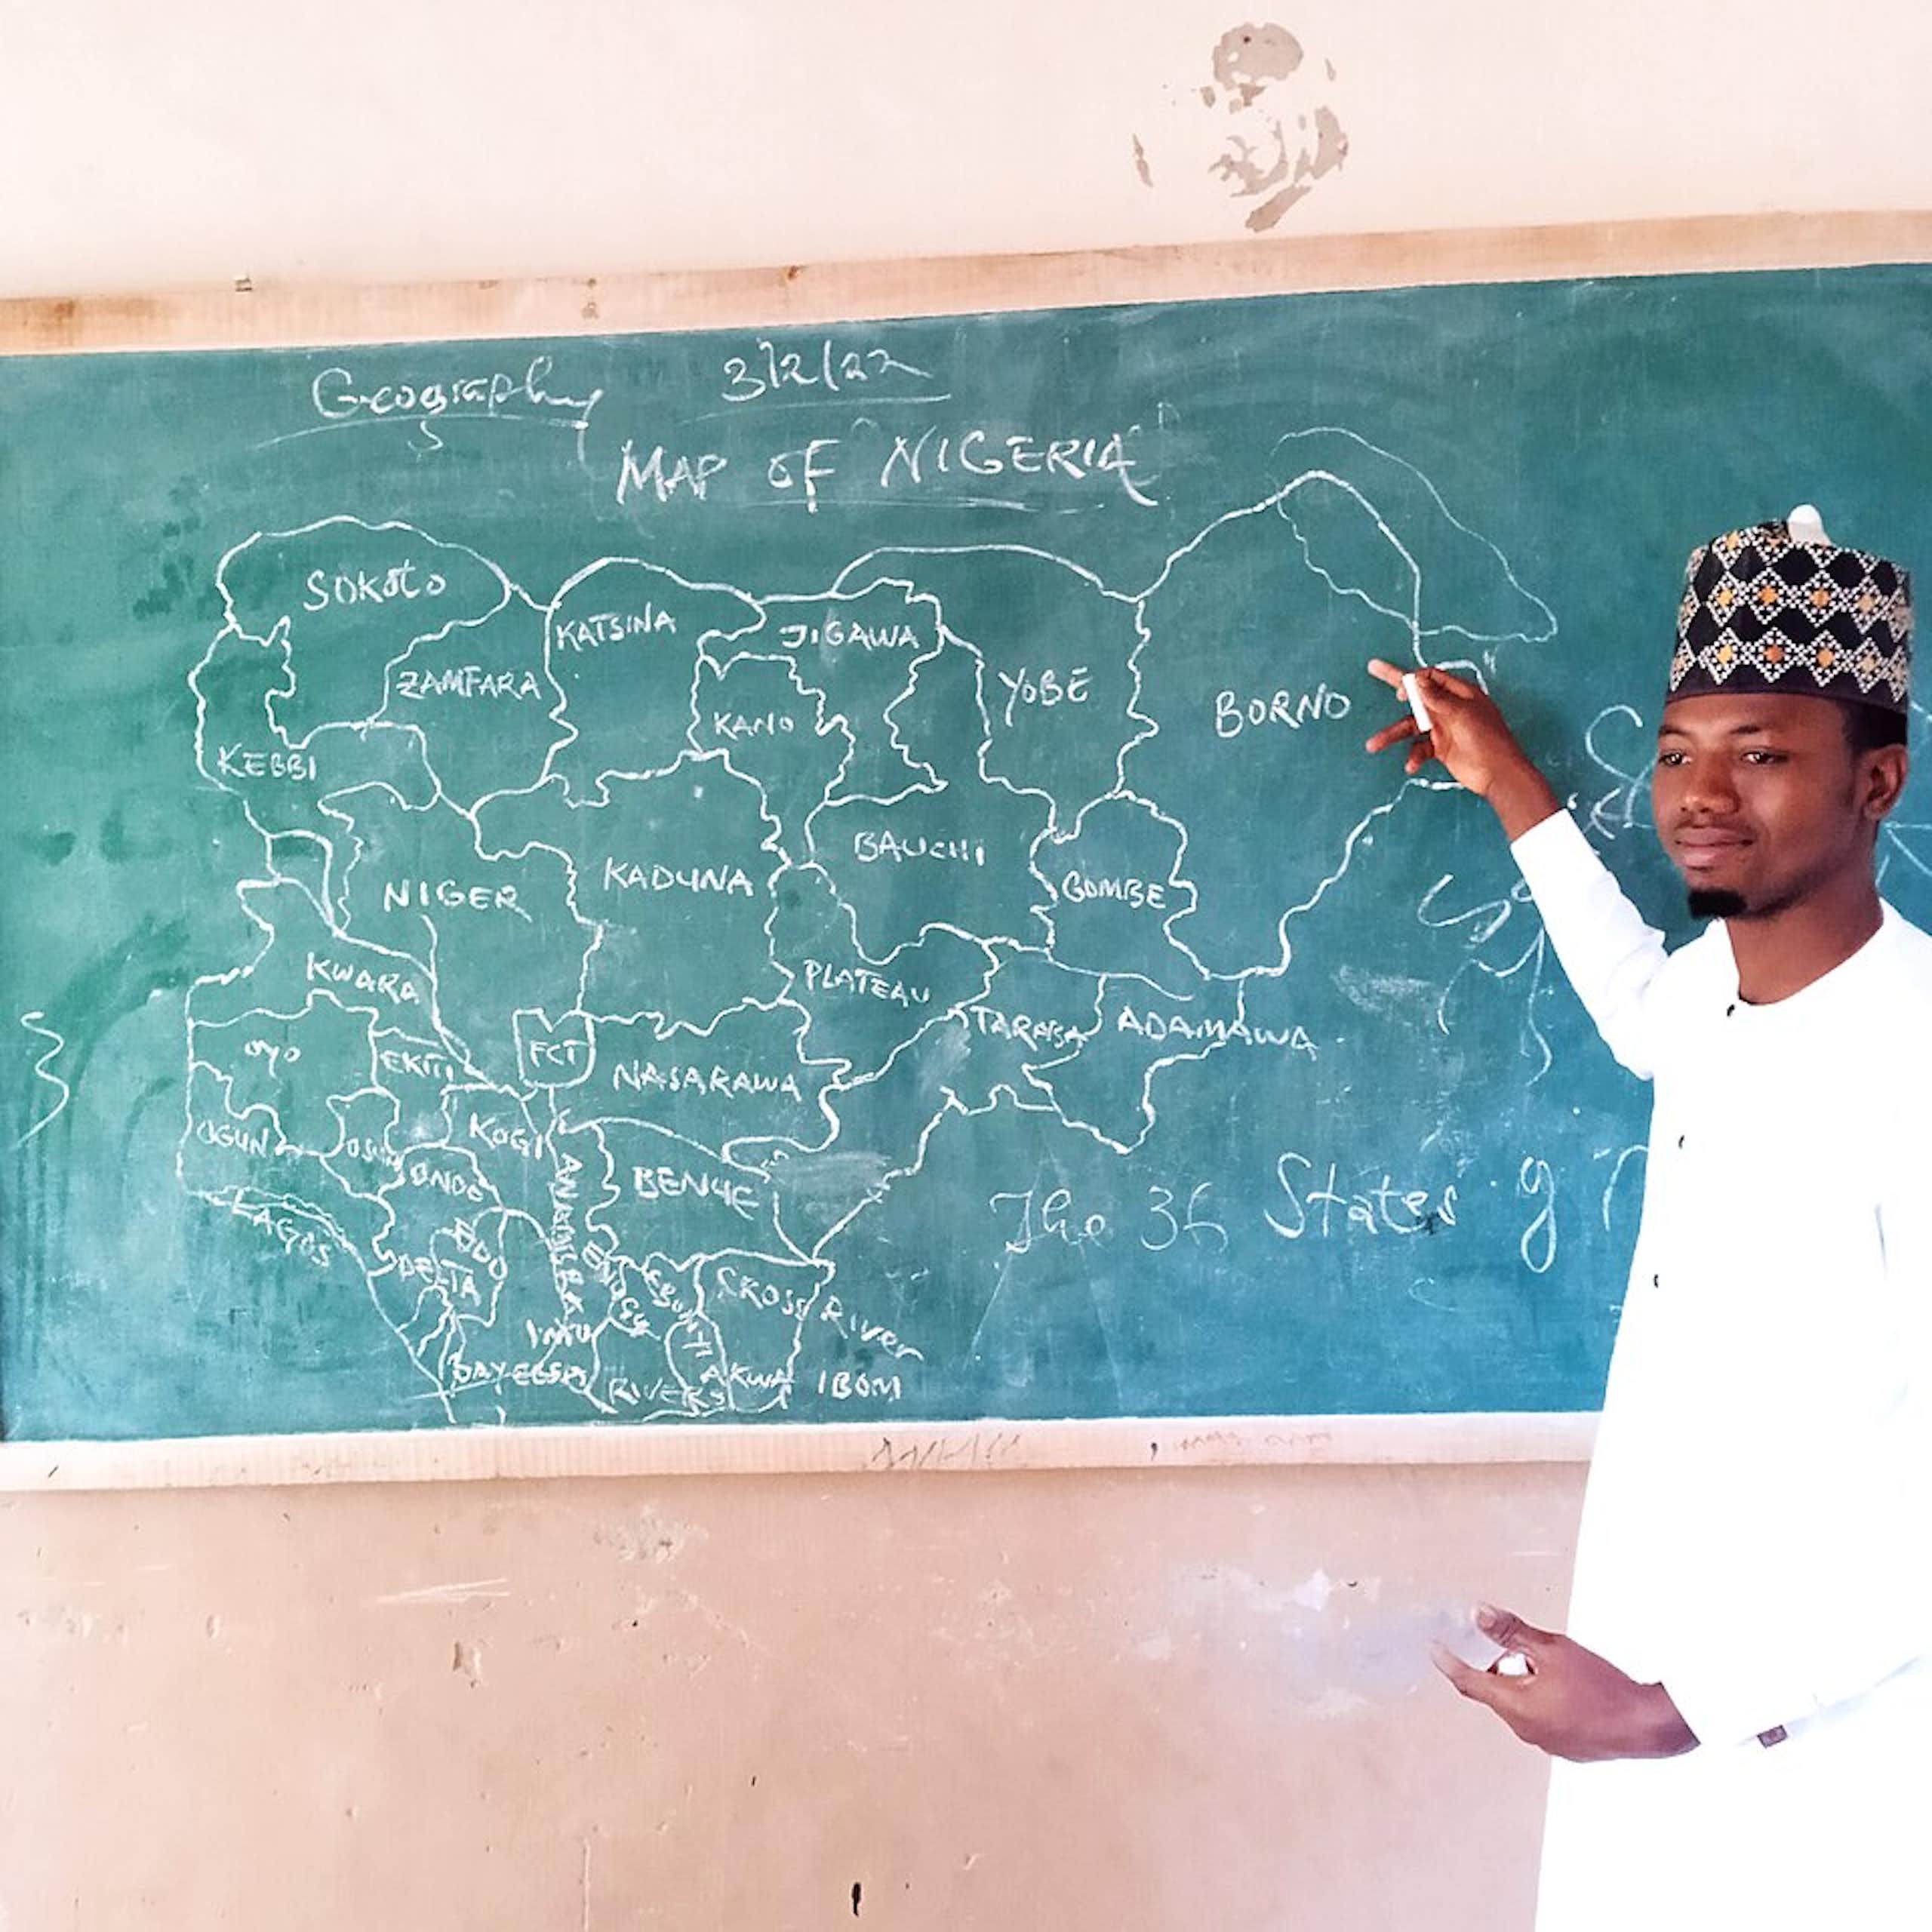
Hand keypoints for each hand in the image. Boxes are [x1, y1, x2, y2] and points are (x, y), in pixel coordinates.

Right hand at [1362, 661, 1558, 840]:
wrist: (1498, 774)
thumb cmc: (1488, 739)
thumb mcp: (1462, 714)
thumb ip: (1437, 698)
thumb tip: (1415, 680)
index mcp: (1460, 693)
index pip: (1430, 677)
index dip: (1413, 681)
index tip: (1400, 692)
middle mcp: (1449, 708)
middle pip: (1416, 696)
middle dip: (1395, 687)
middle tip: (1374, 667)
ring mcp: (1443, 728)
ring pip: (1411, 726)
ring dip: (1393, 736)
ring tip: (1373, 745)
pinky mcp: (1440, 748)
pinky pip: (1419, 748)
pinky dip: (1413, 756)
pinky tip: (1411, 765)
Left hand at [1430, 1604, 1698, 1762]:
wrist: (1646, 1725)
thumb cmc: (1602, 1688)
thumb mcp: (1552, 1649)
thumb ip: (1512, 1633)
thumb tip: (1479, 1615)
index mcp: (1516, 1707)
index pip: (1470, 1684)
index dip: (1450, 1664)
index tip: (1435, 1650)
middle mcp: (1527, 1731)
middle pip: (1498, 1694)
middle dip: (1497, 1668)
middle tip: (1509, 1644)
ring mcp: (1549, 1743)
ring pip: (1522, 1706)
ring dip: (1524, 1683)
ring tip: (1546, 1662)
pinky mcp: (1570, 1748)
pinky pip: (1544, 1719)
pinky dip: (1544, 1699)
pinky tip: (1567, 1686)